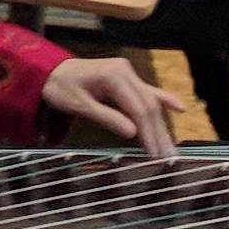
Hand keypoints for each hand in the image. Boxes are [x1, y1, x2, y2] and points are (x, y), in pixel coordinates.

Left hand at [38, 56, 181, 159]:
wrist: (49, 71)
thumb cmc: (60, 87)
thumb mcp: (79, 105)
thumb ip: (106, 117)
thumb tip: (132, 133)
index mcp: (114, 75)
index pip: (138, 109)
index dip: (148, 133)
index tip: (154, 153)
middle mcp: (125, 71)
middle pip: (148, 106)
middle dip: (158, 133)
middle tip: (168, 157)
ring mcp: (128, 74)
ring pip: (150, 102)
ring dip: (161, 125)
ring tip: (171, 148)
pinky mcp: (127, 79)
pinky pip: (148, 91)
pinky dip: (163, 100)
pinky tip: (179, 109)